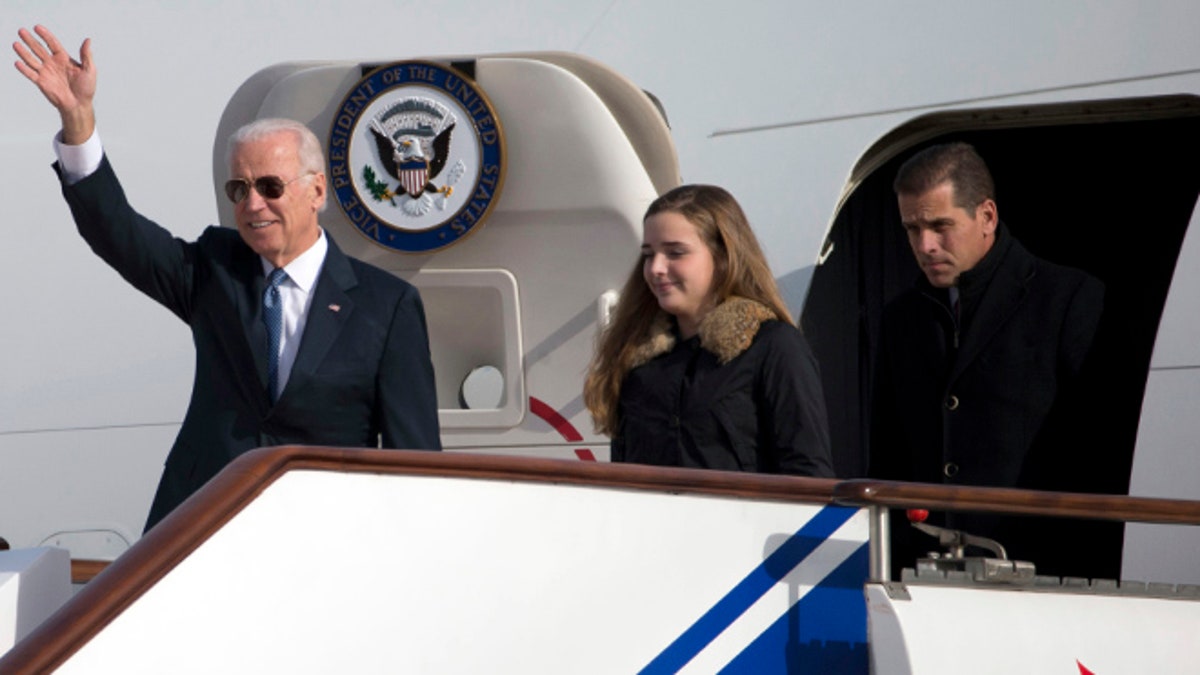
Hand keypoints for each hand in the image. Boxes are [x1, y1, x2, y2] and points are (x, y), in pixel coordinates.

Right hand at [13, 25, 95, 143]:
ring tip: (15, 44)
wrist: (79, 105)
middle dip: (30, 40)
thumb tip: (88, 40)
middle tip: (21, 31)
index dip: (45, 35)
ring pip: (32, 60)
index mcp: (64, 59)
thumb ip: (86, 55)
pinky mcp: (41, 82)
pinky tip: (17, 62)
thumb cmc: (86, 88)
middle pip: (39, 49)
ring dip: (23, 52)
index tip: (37, 27)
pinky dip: (24, 69)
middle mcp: (52, 63)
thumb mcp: (89, 70)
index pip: (53, 43)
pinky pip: (31, 74)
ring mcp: (46, 72)